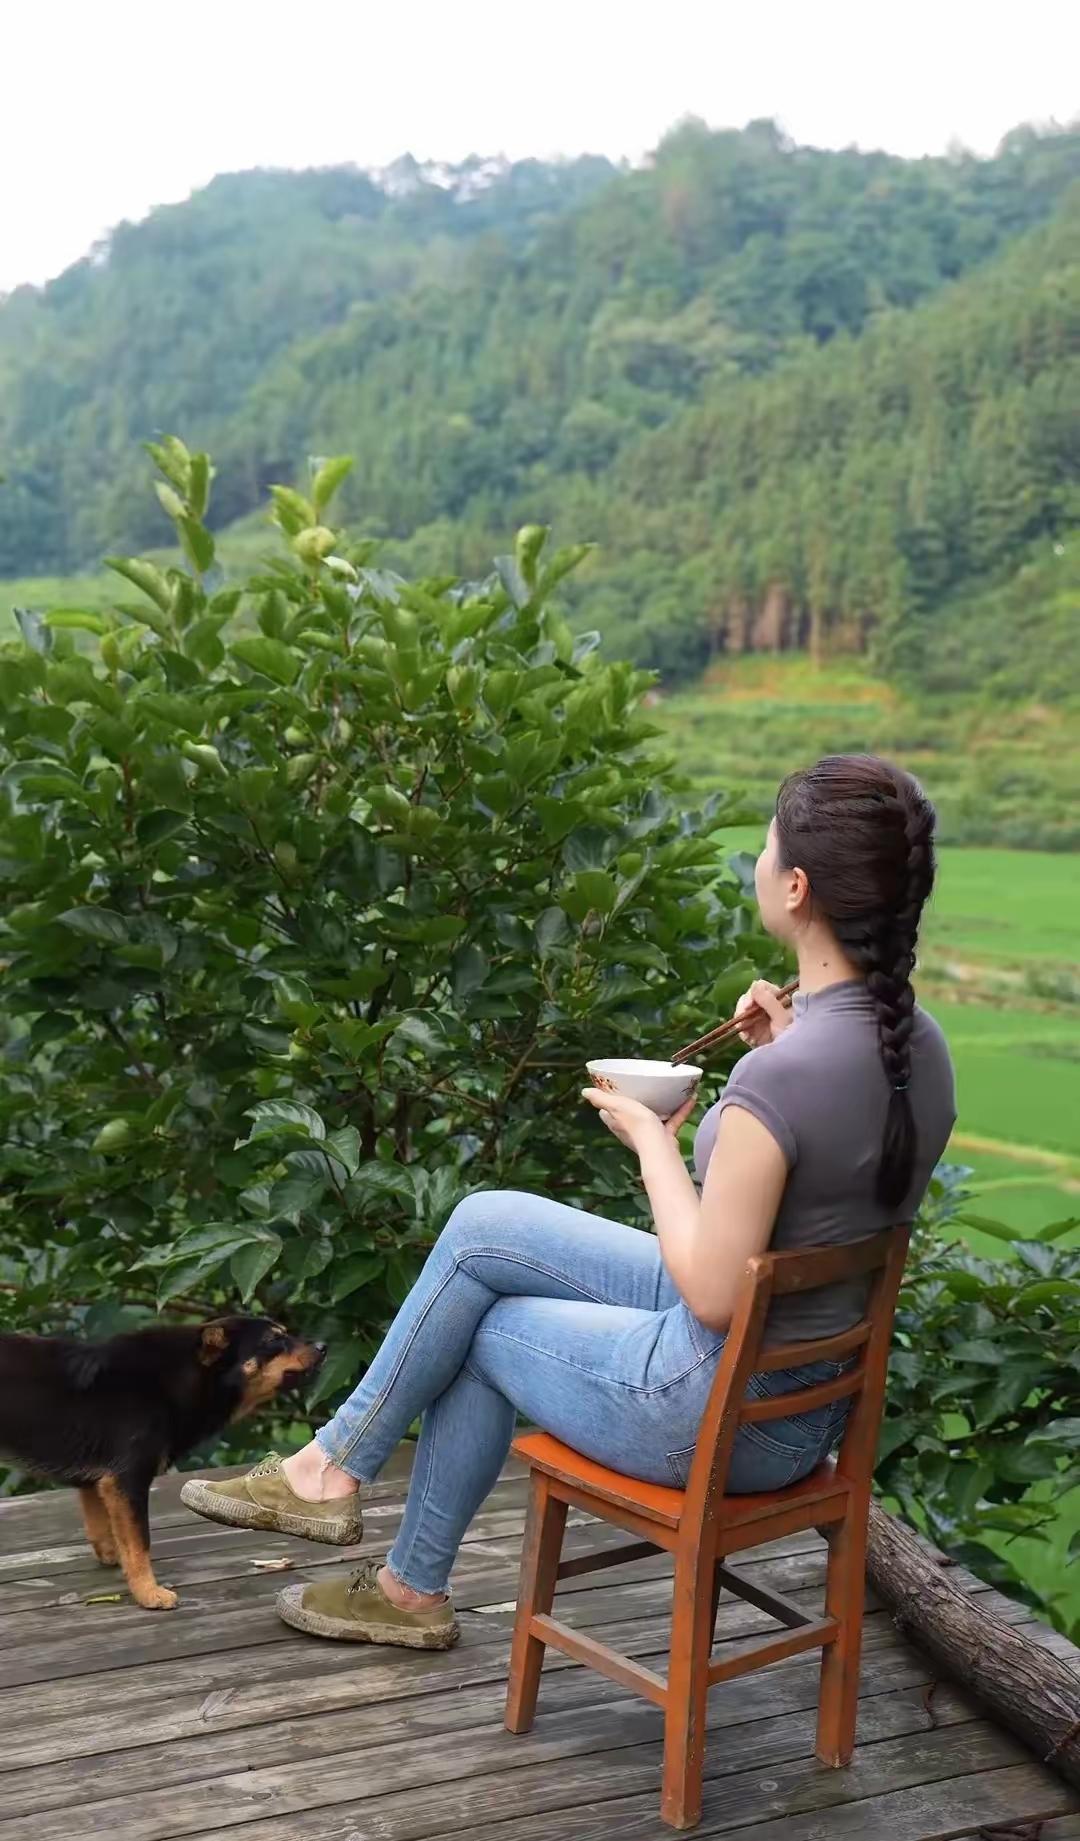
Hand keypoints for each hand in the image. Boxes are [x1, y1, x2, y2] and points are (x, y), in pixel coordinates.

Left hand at [581, 1087, 696, 1154]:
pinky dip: (681, 1111)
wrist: (658, 1146)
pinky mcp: (665, 1137)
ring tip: (668, 1092)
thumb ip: (601, 1099)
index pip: (607, 1112)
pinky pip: (673, 1121)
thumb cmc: (636, 1124)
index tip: (614, 1090)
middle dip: (635, 1105)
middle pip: (629, 1116)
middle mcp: (630, 1130)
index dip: (608, 1103)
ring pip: (653, 1119)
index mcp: (617, 1122)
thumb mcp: (616, 1106)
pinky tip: (691, 1098)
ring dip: (660, 1107)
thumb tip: (584, 1092)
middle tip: (642, 1089)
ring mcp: (648, 1135)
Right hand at [734, 979, 792, 1047]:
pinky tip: (746, 1038)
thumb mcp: (782, 1018)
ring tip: (744, 1031)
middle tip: (742, 1018)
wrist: (789, 1060)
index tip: (748, 1006)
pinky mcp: (753, 1031)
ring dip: (740, 1020)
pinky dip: (742, 1031)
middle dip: (743, 1007)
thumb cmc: (792, 1037)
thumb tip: (754, 984)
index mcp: (779, 999)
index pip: (761, 987)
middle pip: (749, 997)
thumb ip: (769, 1001)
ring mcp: (760, 1018)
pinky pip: (742, 1026)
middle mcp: (768, 1006)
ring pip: (743, 1010)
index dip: (753, 994)